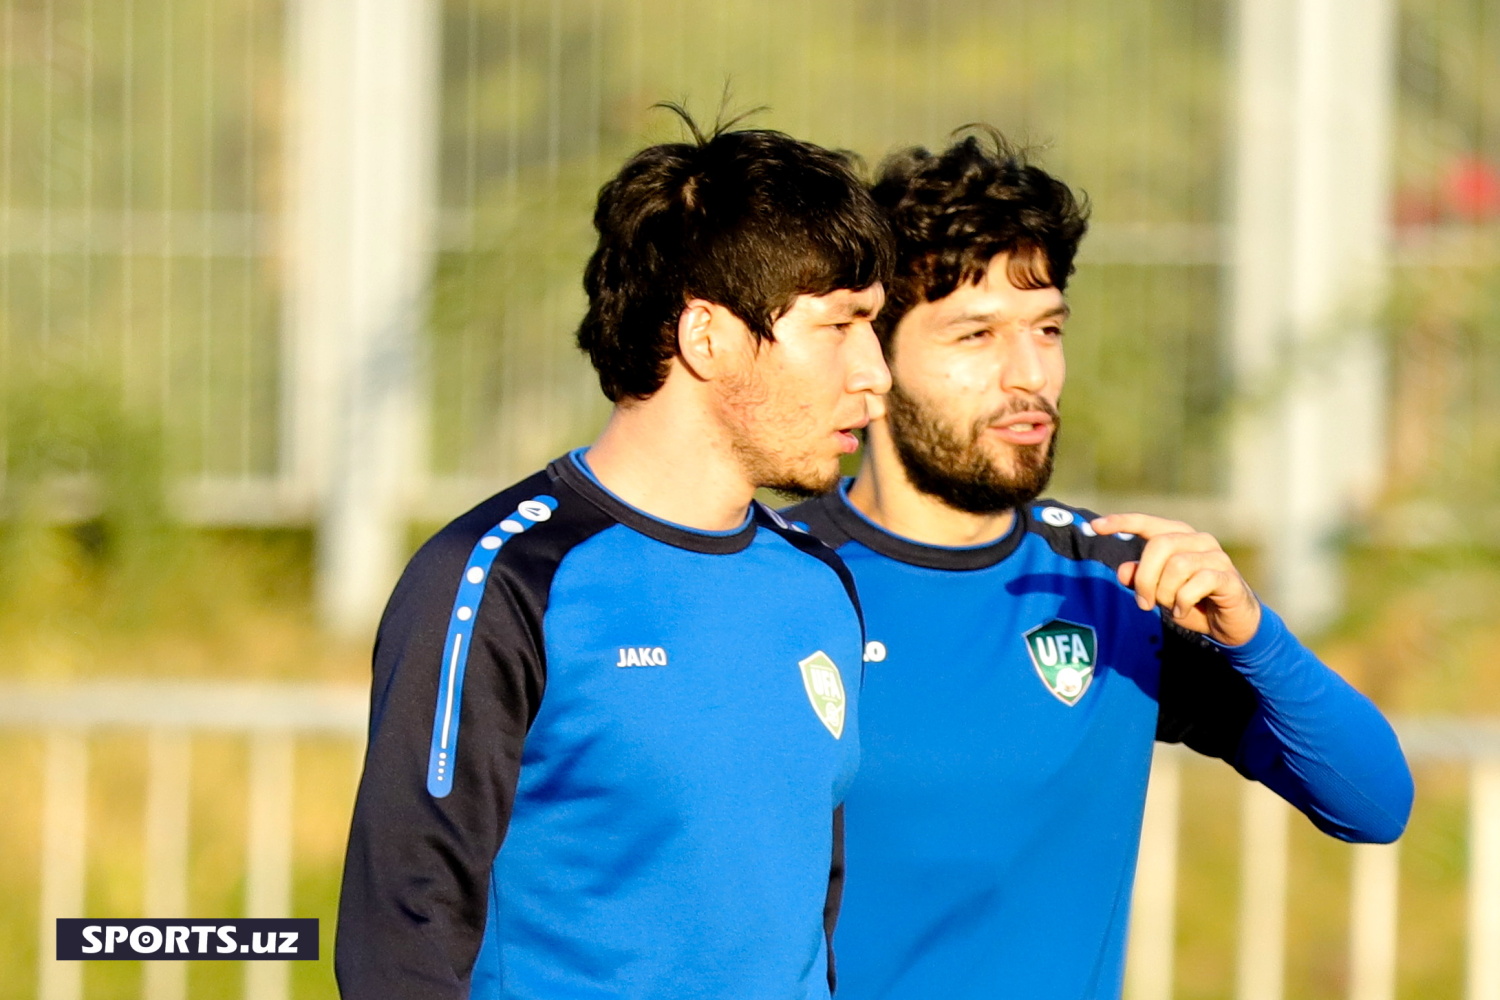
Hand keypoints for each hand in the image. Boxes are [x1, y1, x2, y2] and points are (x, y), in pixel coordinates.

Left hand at [1090, 513, 1261, 646]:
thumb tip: (1122, 570)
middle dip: (1145, 578)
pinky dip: (1182, 602)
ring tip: (1170, 607)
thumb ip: (1140, 579)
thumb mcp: (1159, 592)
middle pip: (1159, 545)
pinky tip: (1183, 611)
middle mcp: (1198, 540)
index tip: (1094, 526)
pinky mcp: (1227, 576)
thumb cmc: (1192, 602)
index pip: (1147, 523)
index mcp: (1178, 537)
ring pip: (1177, 566)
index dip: (1121, 522)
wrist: (1231, 624)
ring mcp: (1216, 556)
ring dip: (1165, 593)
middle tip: (1144, 603)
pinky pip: (1196, 584)